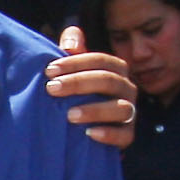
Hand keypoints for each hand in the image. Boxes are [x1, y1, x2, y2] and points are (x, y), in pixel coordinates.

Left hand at [43, 25, 135, 149]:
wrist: (85, 127)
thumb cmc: (79, 91)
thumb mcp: (73, 68)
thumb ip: (72, 48)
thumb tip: (71, 43)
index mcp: (116, 69)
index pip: (101, 60)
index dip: (76, 62)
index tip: (49, 70)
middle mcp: (127, 88)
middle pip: (108, 81)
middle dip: (79, 83)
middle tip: (52, 89)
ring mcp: (130, 112)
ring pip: (120, 108)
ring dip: (95, 110)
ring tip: (69, 115)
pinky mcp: (128, 134)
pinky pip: (125, 135)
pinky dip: (109, 134)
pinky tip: (89, 134)